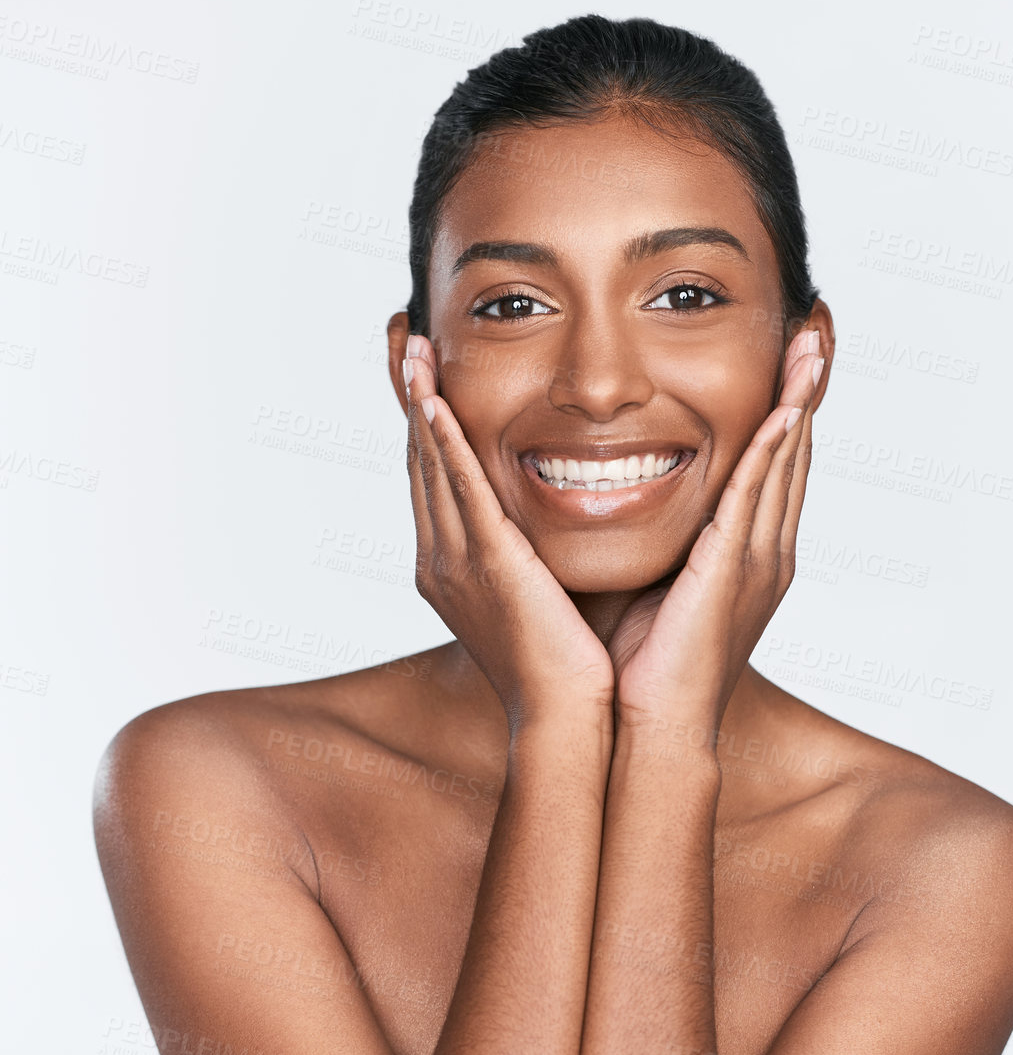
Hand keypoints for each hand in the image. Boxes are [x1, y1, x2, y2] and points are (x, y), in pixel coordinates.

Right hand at [403, 337, 615, 728]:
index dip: (422, 421)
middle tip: (401, 338)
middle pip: (418, 460)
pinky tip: (434, 400)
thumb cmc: (569, 665)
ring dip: (419, 402)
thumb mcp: (543, 591)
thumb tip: (561, 514)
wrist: (567, 716)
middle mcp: (441, 559)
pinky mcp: (488, 562)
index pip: (433, 477)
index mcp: (453, 566)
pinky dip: (442, 442)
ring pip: (430, 466)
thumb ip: (537, 549)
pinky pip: (459, 490)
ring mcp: (457, 561)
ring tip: (411, 347)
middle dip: (410, 396)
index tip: (420, 369)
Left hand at [609, 331, 822, 737]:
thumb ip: (652, 537)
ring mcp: (758, 559)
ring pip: (787, 460)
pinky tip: (785, 401)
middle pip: (793, 451)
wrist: (649, 727)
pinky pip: (761, 492)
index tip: (789, 354)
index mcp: (745, 555)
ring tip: (813, 340)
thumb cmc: (639, 666)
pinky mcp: (737, 568)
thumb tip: (610, 493)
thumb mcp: (651, 579)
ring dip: (800, 397)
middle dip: (806, 388)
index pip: (771, 465)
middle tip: (817, 326)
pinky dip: (776, 444)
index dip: (784, 408)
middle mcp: (764, 551)